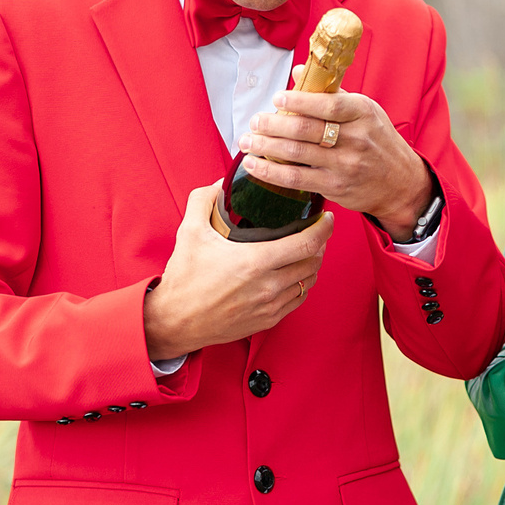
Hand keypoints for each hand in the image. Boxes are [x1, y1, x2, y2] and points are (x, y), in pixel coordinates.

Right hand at [143, 186, 335, 362]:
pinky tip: (294, 274)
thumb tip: (220, 183)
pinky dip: (301, 284)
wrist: (176, 321)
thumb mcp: (189, 232)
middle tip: (317, 231)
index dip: (323, 229)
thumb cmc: (184, 279)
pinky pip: (297, 300)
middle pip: (313, 262)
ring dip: (312, 265)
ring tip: (308, 251)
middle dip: (321, 244)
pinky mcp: (268, 320)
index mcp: (254, 262)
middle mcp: (268, 286)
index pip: (305, 243)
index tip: (327, 218)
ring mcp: (270, 306)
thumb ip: (204, 200)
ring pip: (308, 282)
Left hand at [237, 88, 434, 239]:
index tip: (277, 98)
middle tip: (255, 121)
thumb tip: (299, 71)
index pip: (328, 103)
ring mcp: (345, 165)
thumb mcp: (365, 111)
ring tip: (247, 141)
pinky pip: (296, 178)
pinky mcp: (335, 187)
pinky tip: (255, 164)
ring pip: (296, 153)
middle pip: (305, 128)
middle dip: (273, 124)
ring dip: (265, 146)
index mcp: (362, 112)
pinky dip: (271, 171)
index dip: (298, 100)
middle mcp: (356, 138)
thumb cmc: (378, 142)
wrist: (401, 183)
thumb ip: (332, 93)